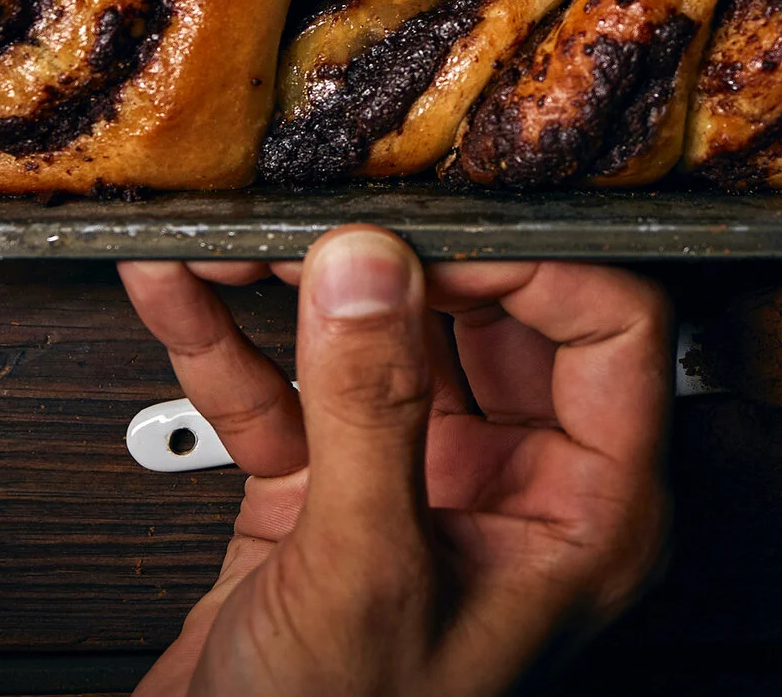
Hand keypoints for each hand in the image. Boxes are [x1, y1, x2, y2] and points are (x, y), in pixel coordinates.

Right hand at [119, 227, 670, 696]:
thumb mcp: (368, 574)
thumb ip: (371, 409)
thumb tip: (371, 267)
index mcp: (583, 511)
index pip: (604, 326)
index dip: (520, 260)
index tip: (424, 227)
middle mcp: (511, 488)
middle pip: (478, 314)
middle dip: (390, 252)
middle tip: (323, 206)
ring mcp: (412, 486)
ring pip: (368, 341)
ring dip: (288, 282)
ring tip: (230, 231)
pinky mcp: (317, 495)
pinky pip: (279, 388)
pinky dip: (224, 338)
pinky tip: (177, 287)